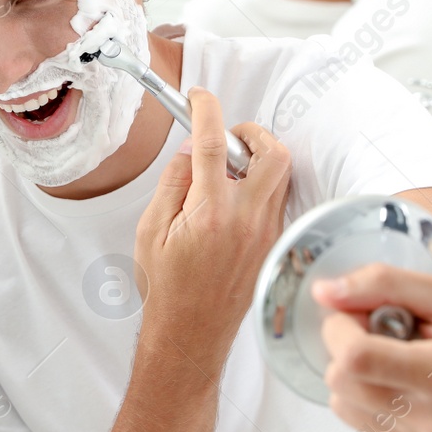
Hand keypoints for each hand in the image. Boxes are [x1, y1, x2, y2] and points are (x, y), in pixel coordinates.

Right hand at [135, 87, 291, 371]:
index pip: (213, 142)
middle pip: (272, 152)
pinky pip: (278, 201)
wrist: (191, 334)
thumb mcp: (150, 230)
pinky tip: (233, 202)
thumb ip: (173, 184)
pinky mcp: (275, 245)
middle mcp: (246, 219)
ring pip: (281, 176)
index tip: (197, 97)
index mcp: (210, 211)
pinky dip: (260, 188)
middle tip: (227, 138)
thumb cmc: (166, 288)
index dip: (206, 109)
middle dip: (251, 133)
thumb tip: (191, 151)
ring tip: (226, 173)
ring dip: (257, 161)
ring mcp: (267, 233)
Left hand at [314, 263, 431, 431]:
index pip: (353, 358)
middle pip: (340, 383)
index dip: (341, 329)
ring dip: (359, 380)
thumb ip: (383, 285)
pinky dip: (374, 408)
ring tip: (404, 368)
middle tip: (384, 339)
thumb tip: (323, 292)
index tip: (358, 317)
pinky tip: (410, 395)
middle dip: (347, 351)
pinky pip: (363, 431)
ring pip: (344, 407)